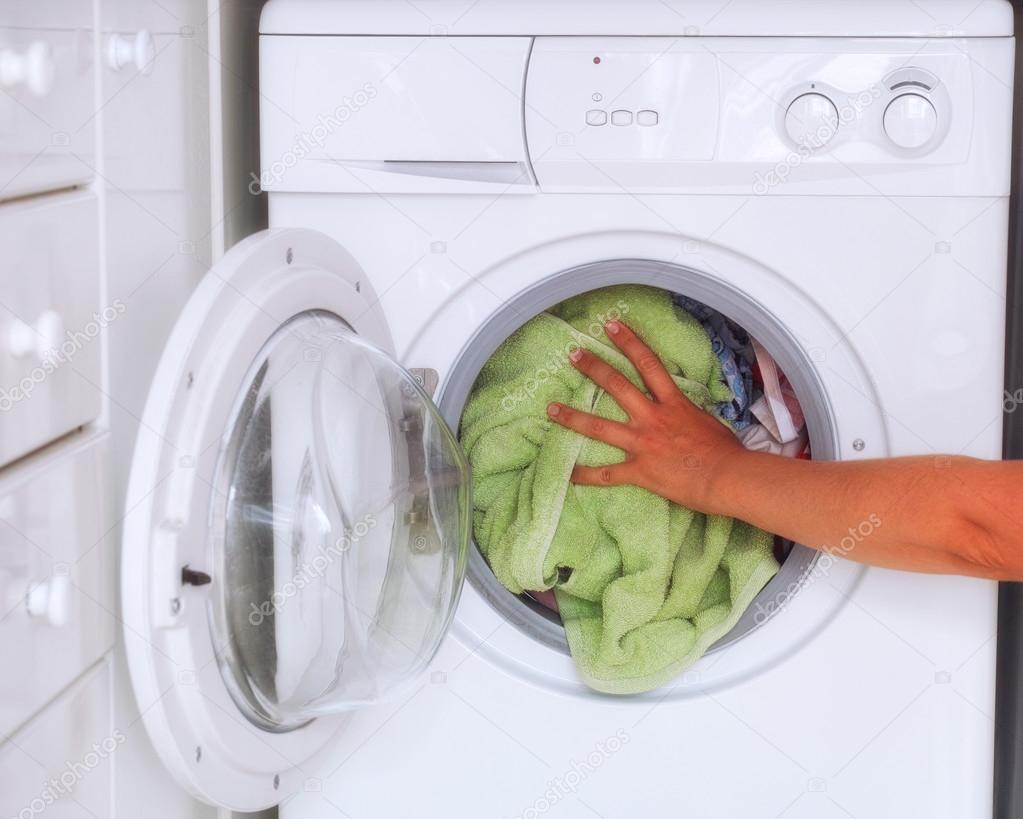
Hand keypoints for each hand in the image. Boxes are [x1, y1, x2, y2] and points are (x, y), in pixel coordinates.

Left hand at [546, 319, 747, 514]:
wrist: (728, 477)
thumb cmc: (726, 451)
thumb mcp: (708, 422)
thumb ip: (689, 414)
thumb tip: (685, 414)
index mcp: (673, 403)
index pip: (648, 364)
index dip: (629, 342)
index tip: (612, 326)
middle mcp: (652, 418)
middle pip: (617, 386)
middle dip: (593, 368)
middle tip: (573, 355)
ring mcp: (642, 444)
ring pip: (599, 427)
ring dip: (572, 416)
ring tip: (551, 408)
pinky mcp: (639, 471)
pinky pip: (606, 474)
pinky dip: (585, 475)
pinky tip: (568, 473)